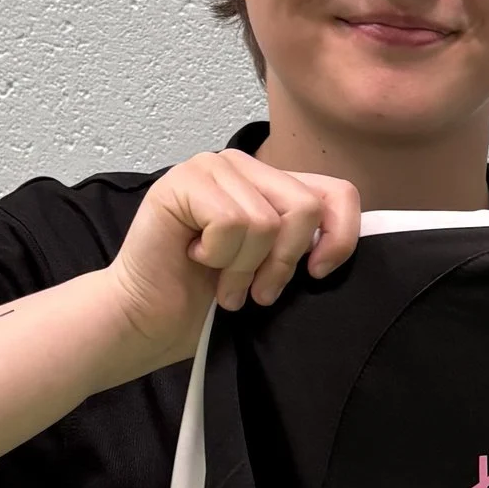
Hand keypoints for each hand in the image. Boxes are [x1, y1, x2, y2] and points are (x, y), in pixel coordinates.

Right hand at [105, 149, 361, 372]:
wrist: (149, 320)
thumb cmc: (207, 300)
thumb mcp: (274, 271)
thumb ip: (304, 244)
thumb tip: (338, 246)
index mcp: (272, 184)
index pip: (338, 193)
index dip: (339, 237)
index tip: (316, 274)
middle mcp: (244, 167)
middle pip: (304, 208)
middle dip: (282, 263)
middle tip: (255, 290)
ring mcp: (211, 167)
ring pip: (265, 221)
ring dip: (243, 267)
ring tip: (221, 281)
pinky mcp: (182, 181)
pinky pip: (231, 222)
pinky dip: (218, 255)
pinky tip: (195, 258)